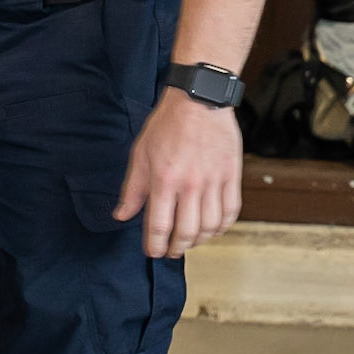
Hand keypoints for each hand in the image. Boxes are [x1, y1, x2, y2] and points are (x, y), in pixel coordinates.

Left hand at [113, 86, 243, 258]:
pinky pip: (230, 212)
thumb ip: (132, 189)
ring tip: (189, 242)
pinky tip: (211, 229)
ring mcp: (214, 182)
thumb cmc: (166, 126)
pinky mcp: (232, 177)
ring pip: (210, 227)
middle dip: (176, 248)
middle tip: (170, 252)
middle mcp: (191, 185)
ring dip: (199, 241)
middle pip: (187, 232)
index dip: (155, 245)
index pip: (159, 225)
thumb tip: (121, 215)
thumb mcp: (140, 154)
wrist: (199, 101)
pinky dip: (221, 227)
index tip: (151, 252)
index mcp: (164, 179)